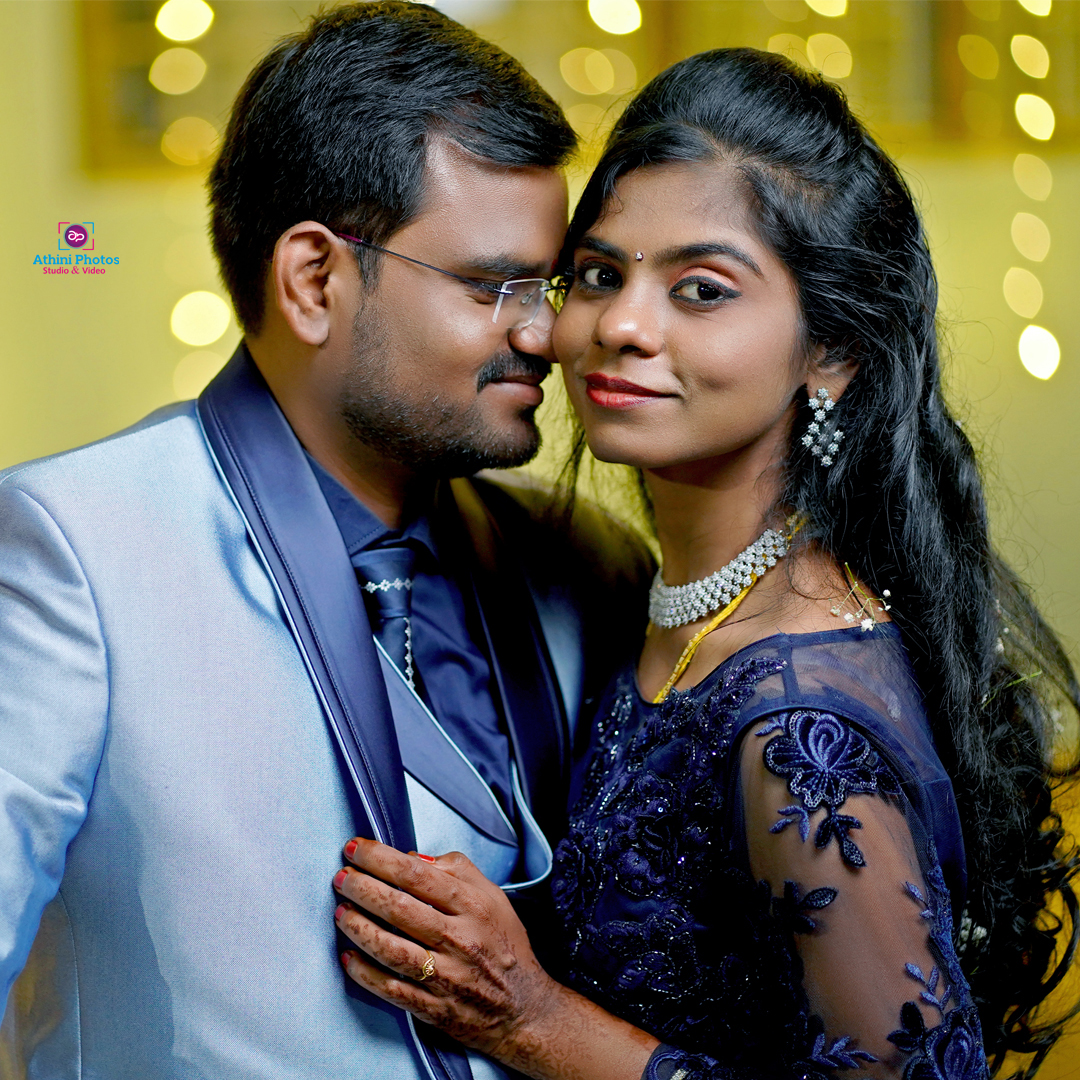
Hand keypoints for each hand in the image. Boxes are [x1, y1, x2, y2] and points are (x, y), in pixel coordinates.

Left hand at [332, 838, 561, 1065]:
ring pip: (391, 949)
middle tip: (340, 877)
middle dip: (362, 888)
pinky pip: (391, 989)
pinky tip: (347, 957)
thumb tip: (413, 858)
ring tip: (339, 912)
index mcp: (473, 905)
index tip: (356, 849)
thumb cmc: (503, 945)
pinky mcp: (434, 1007)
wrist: (524, 1008)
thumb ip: (457, 870)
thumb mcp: (493, 896)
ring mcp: (446, 976)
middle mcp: (459, 939)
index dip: (381, 859)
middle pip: (399, 908)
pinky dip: (365, 973)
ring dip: (358, 927)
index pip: (417, 874)